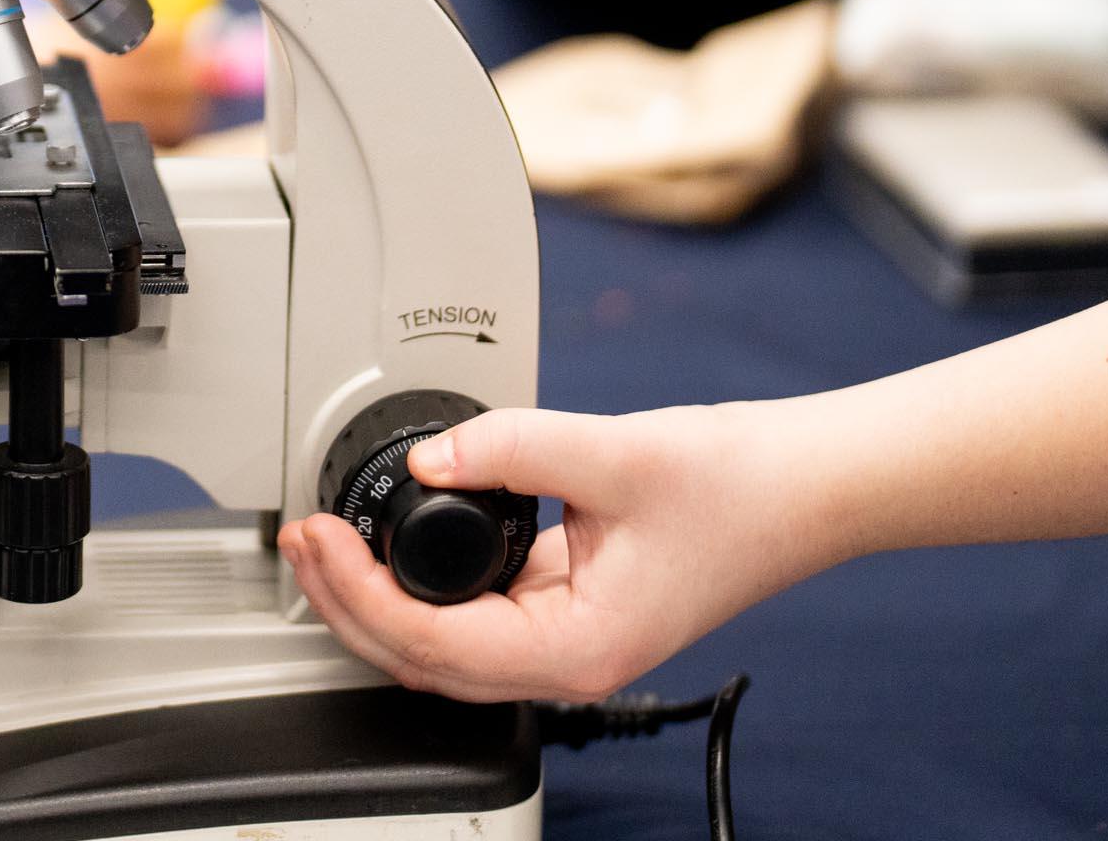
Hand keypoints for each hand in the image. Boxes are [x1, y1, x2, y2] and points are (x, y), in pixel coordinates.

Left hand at [280, 406, 828, 703]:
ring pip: (442, 648)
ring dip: (377, 600)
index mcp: (576, 648)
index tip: (317, 537)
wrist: (808, 488)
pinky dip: (422, 588)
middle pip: (421, 661)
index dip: (357, 592)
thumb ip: (511, 446)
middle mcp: (566, 661)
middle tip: (299, 540)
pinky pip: (474, 618)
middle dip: (346, 604)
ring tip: (329, 542)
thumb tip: (429, 455)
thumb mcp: (616, 450)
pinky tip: (394, 542)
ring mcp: (567, 642)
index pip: (432, 643)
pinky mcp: (571, 610)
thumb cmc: (740, 486)